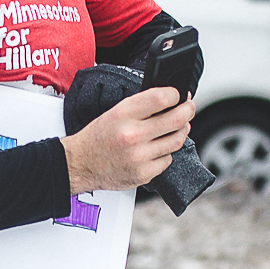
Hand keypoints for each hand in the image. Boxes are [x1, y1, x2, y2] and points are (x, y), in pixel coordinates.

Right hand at [63, 86, 192, 192]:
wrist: (80, 164)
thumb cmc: (98, 137)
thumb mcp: (115, 112)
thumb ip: (142, 105)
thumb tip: (171, 99)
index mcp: (123, 114)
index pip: (162, 98)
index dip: (176, 95)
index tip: (179, 95)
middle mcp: (132, 135)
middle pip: (177, 119)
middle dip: (188, 110)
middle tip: (188, 108)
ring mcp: (139, 156)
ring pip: (176, 140)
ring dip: (180, 132)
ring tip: (176, 128)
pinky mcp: (144, 173)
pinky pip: (167, 160)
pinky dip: (165, 153)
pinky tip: (155, 149)